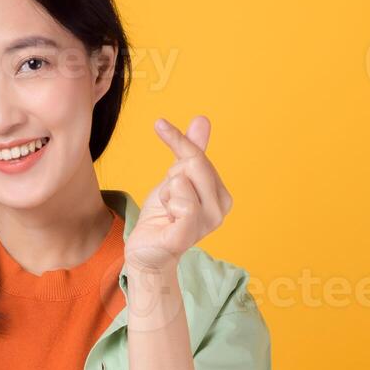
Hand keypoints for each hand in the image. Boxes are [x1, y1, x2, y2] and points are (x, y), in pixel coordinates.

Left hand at [124, 115, 232, 273]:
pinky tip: (167, 218)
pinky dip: (166, 203)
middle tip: (169, 198)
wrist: (147, 250)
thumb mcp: (175, 177)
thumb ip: (191, 151)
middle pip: (193, 163)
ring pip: (181, 180)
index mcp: (221, 195)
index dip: (178, 141)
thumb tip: (202, 119)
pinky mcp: (188, 233)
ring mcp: (207, 223)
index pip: (198, 155)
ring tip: (168, 211)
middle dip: (171, 175)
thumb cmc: (163, 216)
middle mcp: (221, 209)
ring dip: (165, 193)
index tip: (159, 124)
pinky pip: (180, 201)